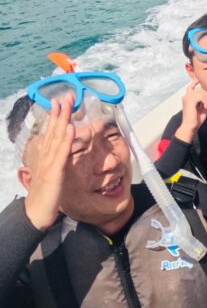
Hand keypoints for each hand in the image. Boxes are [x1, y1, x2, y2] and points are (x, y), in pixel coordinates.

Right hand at [23, 96, 73, 230]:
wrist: (36, 213)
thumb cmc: (46, 194)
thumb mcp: (51, 173)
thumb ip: (55, 161)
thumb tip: (60, 151)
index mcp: (46, 156)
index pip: (52, 132)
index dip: (56, 116)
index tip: (60, 101)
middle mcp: (46, 156)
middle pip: (54, 130)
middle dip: (61, 111)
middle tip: (66, 95)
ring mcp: (49, 163)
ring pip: (57, 137)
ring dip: (63, 119)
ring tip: (67, 104)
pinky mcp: (54, 172)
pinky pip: (62, 154)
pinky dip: (66, 140)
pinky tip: (70, 128)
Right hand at [175, 80, 206, 141]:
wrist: (190, 127)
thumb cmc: (196, 119)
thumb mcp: (201, 108)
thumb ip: (203, 100)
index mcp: (187, 98)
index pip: (191, 86)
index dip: (195, 82)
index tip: (198, 79)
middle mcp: (186, 96)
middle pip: (199, 89)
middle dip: (206, 95)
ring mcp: (187, 98)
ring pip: (201, 92)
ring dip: (206, 99)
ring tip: (206, 107)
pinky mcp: (189, 101)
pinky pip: (200, 96)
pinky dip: (205, 101)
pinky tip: (206, 107)